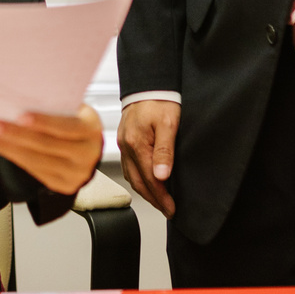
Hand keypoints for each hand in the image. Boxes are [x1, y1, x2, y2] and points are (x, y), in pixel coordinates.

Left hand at [0, 104, 104, 195]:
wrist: (84, 146)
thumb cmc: (72, 119)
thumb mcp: (71, 109)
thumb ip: (54, 104)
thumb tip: (18, 94)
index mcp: (91, 129)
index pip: (67, 127)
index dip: (44, 122)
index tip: (20, 116)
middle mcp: (88, 154)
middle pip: (47, 145)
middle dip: (16, 134)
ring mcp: (76, 173)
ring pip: (36, 160)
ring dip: (7, 147)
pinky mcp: (61, 185)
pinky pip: (33, 170)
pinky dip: (11, 157)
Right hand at [118, 98, 178, 216]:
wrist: (148, 83)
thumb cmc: (160, 100)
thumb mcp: (169, 124)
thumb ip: (165, 151)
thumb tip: (162, 176)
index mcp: (137, 144)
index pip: (149, 180)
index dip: (161, 197)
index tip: (171, 209)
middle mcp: (127, 147)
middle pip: (138, 182)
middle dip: (153, 199)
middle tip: (167, 210)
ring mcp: (123, 144)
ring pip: (131, 176)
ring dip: (145, 191)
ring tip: (159, 201)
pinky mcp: (124, 141)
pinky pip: (128, 166)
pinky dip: (137, 178)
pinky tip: (146, 181)